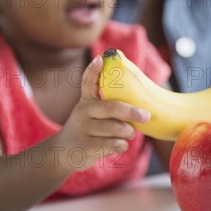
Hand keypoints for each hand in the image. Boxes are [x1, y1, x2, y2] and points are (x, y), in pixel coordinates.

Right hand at [54, 55, 150, 171]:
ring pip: (116, 128)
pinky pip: (114, 144)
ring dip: (128, 132)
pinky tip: (119, 144)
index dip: (94, 70)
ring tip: (129, 132)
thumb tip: (140, 102)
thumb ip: (109, 103)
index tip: (100, 59)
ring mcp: (83, 129)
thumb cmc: (88, 128)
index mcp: (87, 100)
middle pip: (111, 108)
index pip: (88, 82)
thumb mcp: (91, 112)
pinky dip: (122, 145)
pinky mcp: (86, 146)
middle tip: (146, 116)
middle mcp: (83, 112)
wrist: (64, 152)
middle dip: (132, 111)